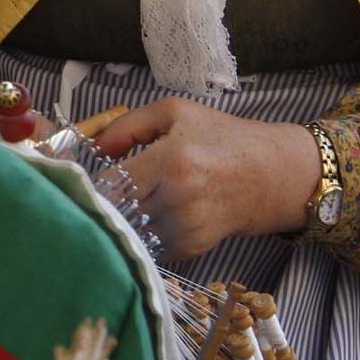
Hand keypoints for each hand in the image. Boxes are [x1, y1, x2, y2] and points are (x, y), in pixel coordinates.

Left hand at [94, 98, 320, 262]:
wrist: (272, 174)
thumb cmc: (221, 138)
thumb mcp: (174, 113)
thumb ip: (126, 126)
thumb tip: (94, 148)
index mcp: (172, 160)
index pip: (112, 184)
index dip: (94, 182)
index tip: (87, 178)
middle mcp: (180, 198)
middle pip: (118, 211)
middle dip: (106, 202)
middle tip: (104, 192)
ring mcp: (188, 227)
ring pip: (131, 231)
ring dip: (124, 219)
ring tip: (131, 202)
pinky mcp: (194, 247)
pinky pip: (151, 245)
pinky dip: (144, 233)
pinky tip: (153, 215)